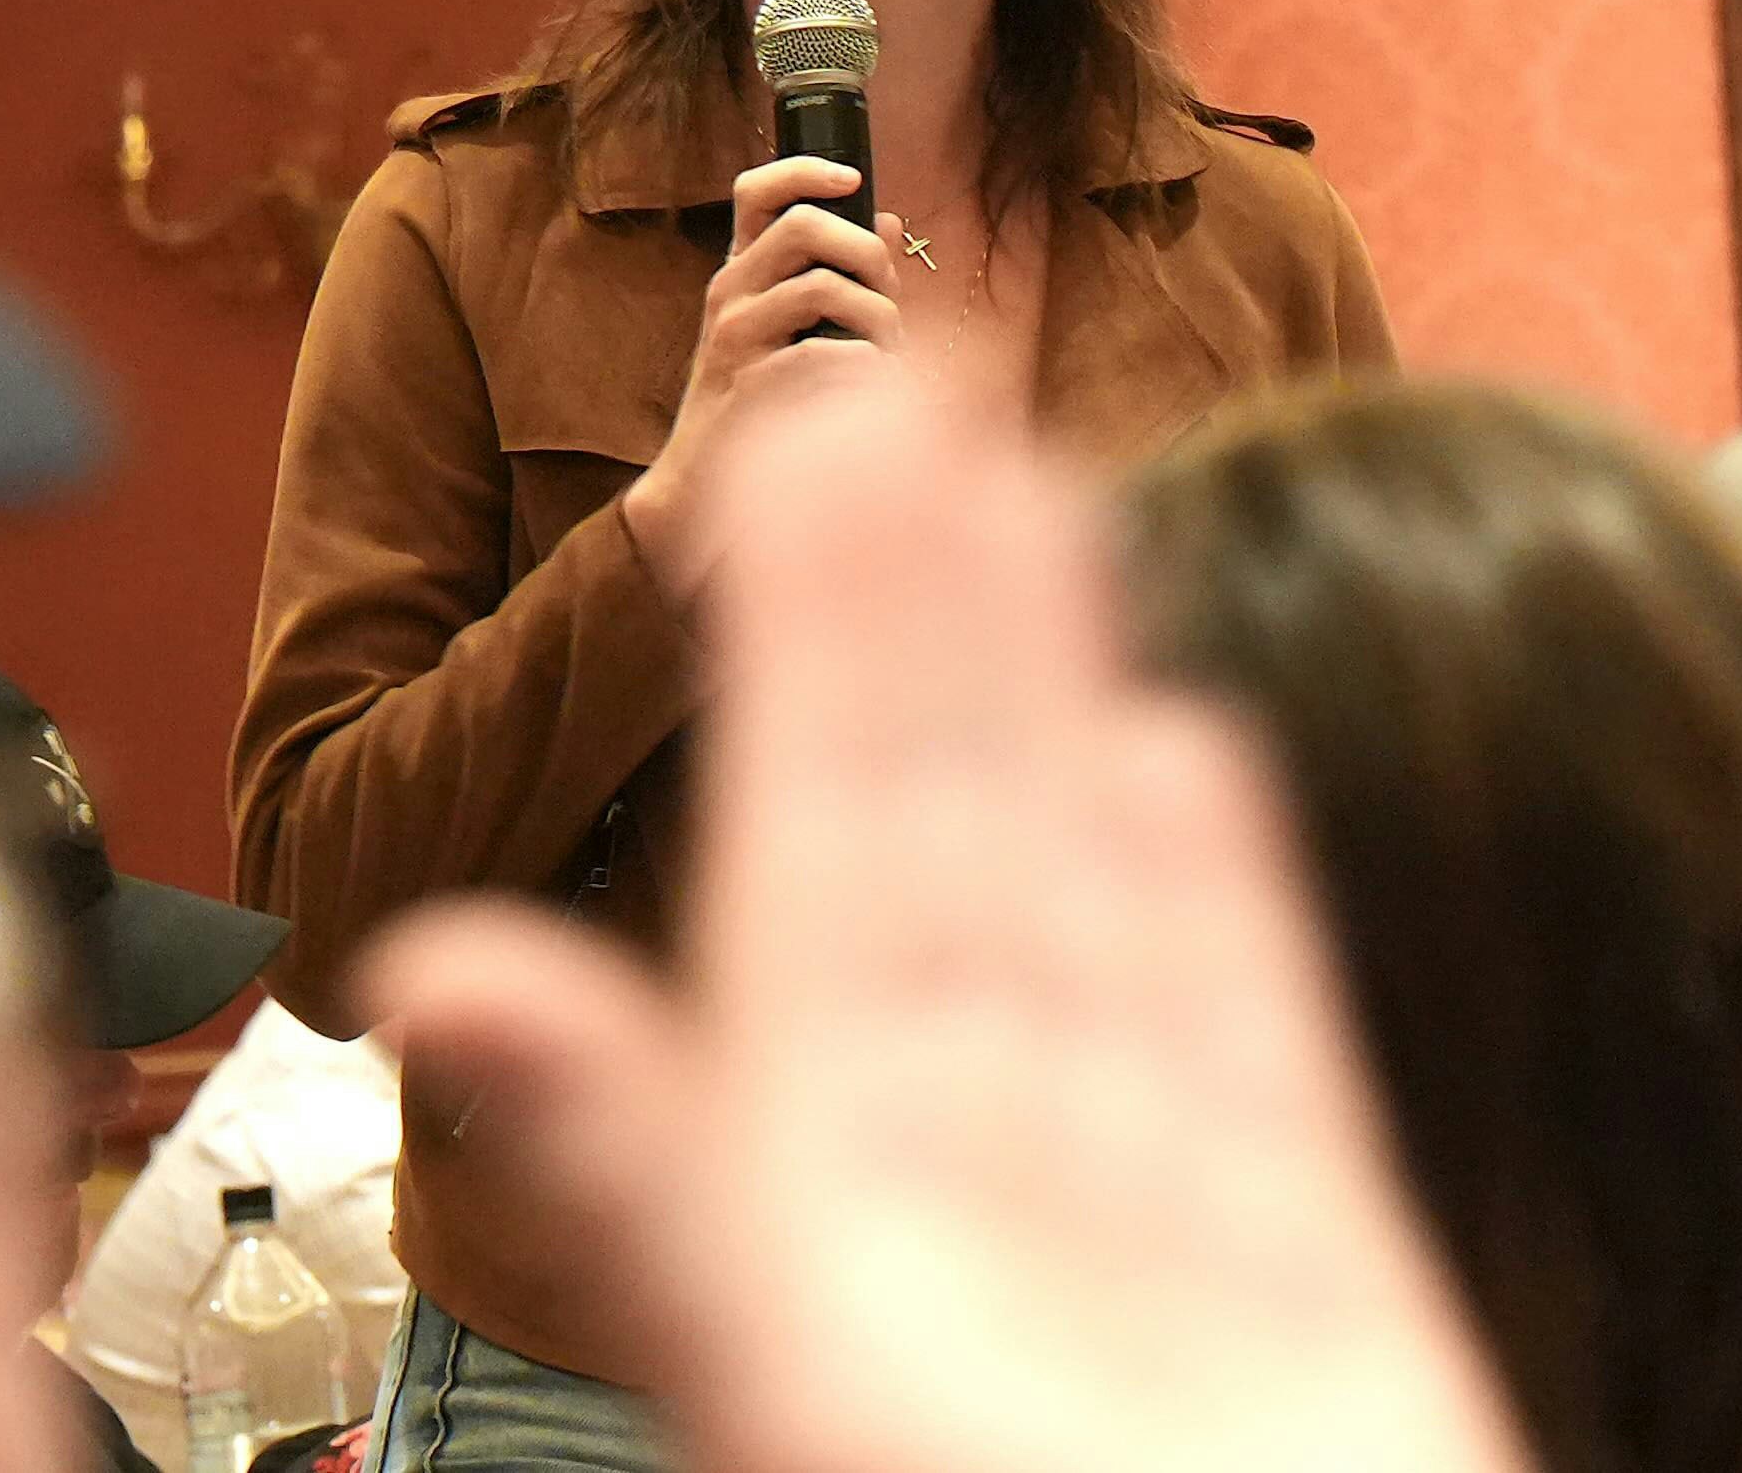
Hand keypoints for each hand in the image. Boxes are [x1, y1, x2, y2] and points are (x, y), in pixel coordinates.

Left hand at [365, 378, 1528, 1472]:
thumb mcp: (818, 1388)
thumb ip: (648, 1185)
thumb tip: (435, 961)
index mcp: (835, 1206)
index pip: (807, 870)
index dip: (805, 655)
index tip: (791, 443)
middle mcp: (970, 1204)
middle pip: (940, 847)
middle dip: (919, 618)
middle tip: (892, 370)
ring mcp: (1142, 1247)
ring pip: (1081, 918)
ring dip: (1050, 710)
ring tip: (1035, 497)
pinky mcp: (1306, 1301)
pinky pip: (1240, 1058)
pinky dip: (1210, 908)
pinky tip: (1179, 763)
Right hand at [629, 154, 910, 601]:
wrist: (705, 478)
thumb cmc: (762, 394)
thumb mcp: (793, 326)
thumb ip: (839, 273)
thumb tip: (889, 221)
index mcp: (743, 270)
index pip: (757, 190)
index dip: (805, 170)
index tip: (853, 177)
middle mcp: (730, 291)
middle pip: (803, 226)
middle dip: (866, 253)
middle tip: (891, 296)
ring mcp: (733, 337)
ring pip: (822, 288)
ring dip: (878, 317)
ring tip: (892, 352)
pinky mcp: (746, 385)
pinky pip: (820, 356)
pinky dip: (862, 366)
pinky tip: (873, 385)